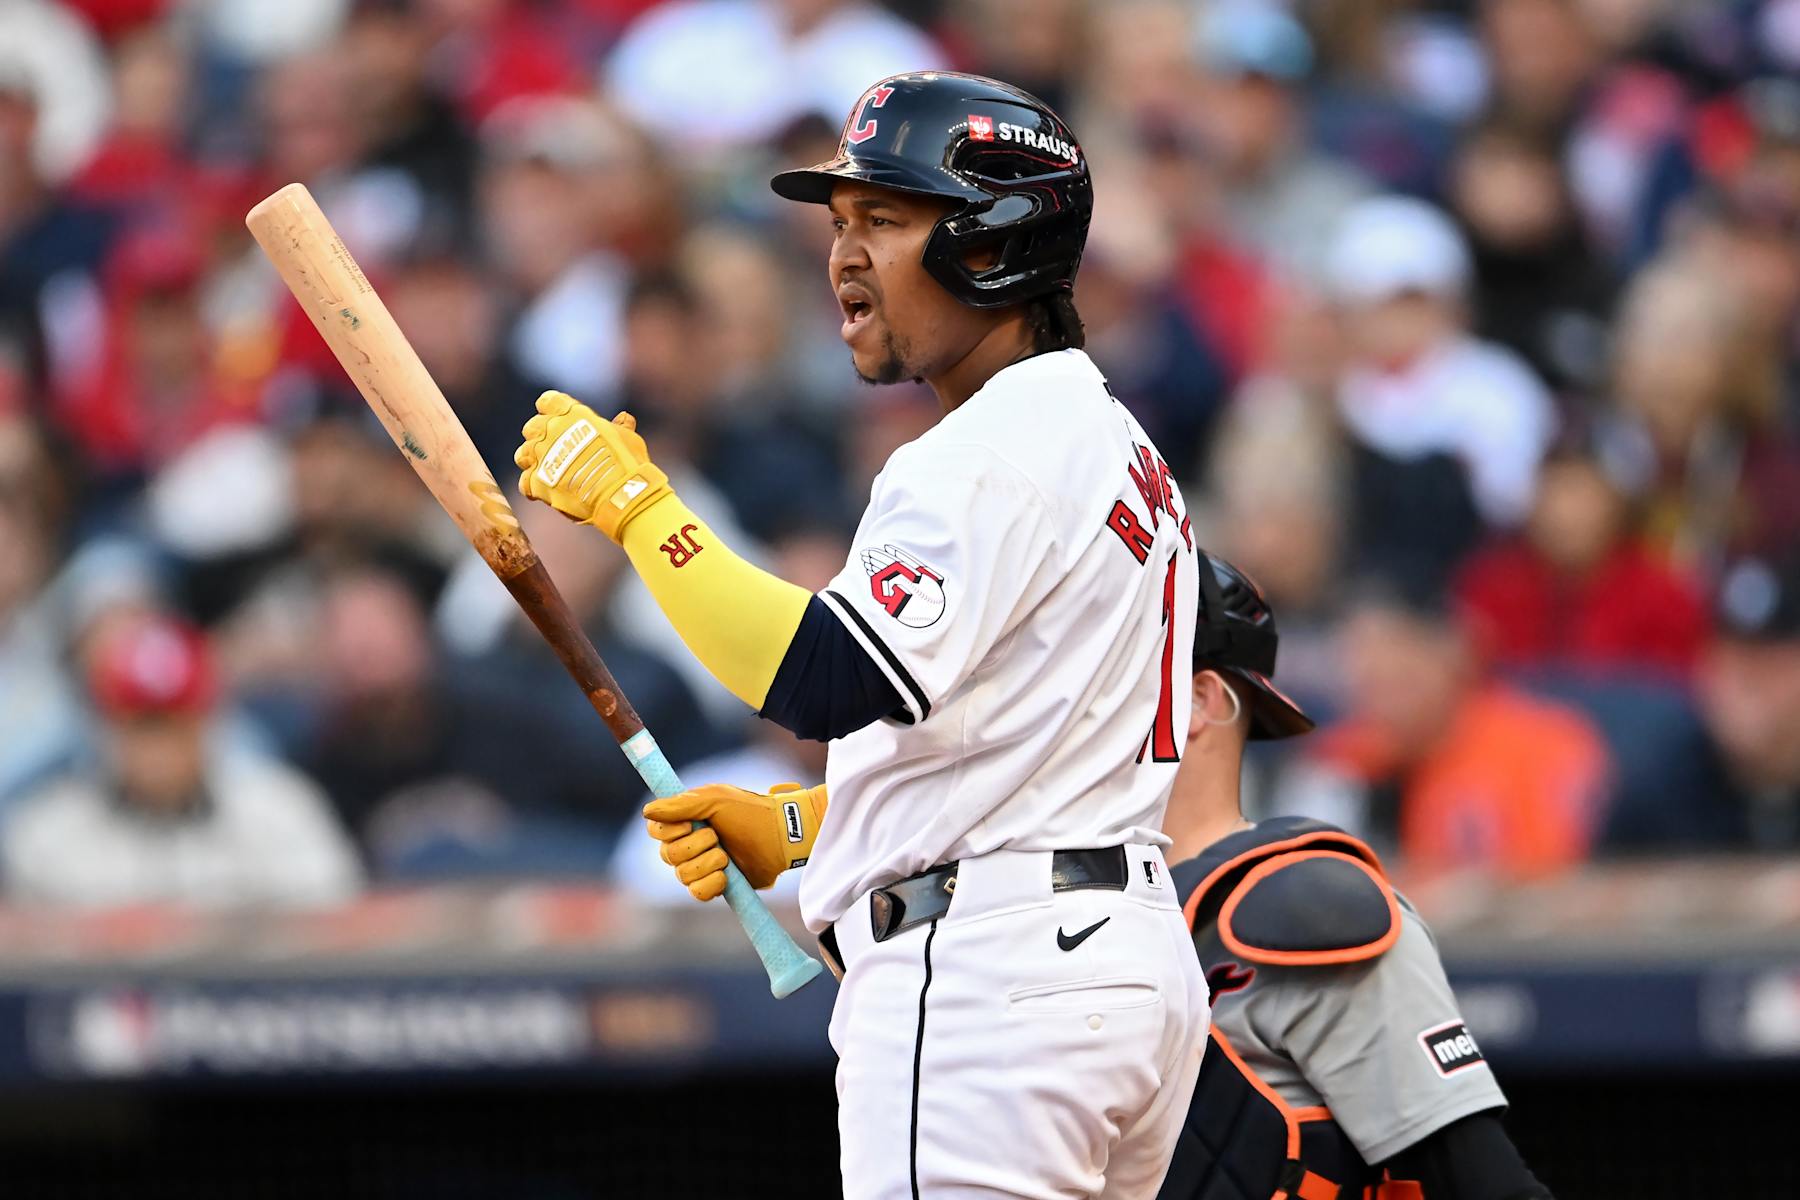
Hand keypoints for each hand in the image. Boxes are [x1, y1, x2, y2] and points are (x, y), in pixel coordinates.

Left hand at [514, 391, 670, 541]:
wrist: (621, 494)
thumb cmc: (628, 463)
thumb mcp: (628, 438)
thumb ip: (619, 428)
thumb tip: (624, 419)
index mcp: (572, 413)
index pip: (547, 401)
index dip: (551, 411)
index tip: (559, 420)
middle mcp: (551, 430)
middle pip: (532, 428)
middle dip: (541, 437)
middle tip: (555, 450)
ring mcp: (541, 457)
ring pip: (523, 454)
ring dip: (533, 460)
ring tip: (548, 471)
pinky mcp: (537, 483)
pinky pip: (525, 483)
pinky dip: (534, 487)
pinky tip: (547, 491)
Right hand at [643, 782, 825, 900]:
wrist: (779, 836)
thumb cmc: (749, 812)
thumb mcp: (714, 800)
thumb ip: (679, 805)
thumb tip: (647, 811)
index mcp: (685, 820)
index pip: (656, 830)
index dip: (668, 831)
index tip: (690, 823)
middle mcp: (688, 843)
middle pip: (667, 855)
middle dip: (694, 846)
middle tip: (717, 837)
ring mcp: (701, 866)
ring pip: (682, 875)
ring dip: (707, 863)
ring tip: (727, 856)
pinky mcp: (715, 885)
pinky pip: (697, 893)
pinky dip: (711, 884)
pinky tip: (726, 876)